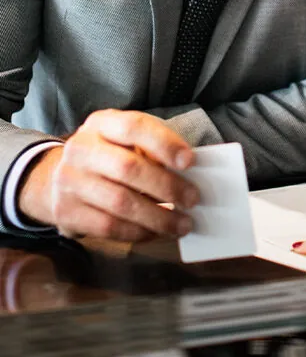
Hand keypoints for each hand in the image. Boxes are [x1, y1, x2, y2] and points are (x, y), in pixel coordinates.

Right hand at [19, 109, 199, 241]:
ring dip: (159, 217)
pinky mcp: (67, 212)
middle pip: (128, 168)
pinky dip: (140, 232)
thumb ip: (155, 151)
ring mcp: (69, 181)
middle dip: (167, 186)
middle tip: (193, 199)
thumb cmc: (111, 157)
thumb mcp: (128, 142)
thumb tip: (190, 174)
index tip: (190, 161)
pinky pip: (109, 227)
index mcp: (101, 124)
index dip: (164, 144)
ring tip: (183, 224)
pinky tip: (157, 231)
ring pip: (120, 203)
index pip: (133, 126)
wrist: (61, 177)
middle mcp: (81, 149)